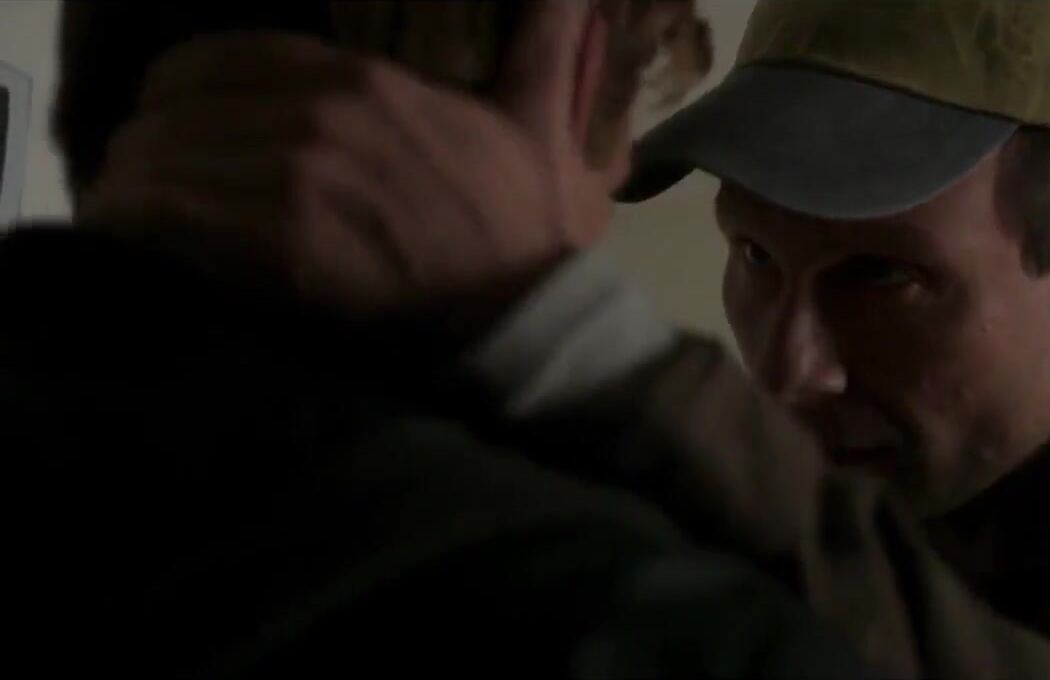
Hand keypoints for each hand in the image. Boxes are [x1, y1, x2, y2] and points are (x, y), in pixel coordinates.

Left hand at [81, 1, 612, 331]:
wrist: (521, 316)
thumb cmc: (524, 227)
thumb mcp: (539, 121)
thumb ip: (538, 44)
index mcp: (362, 81)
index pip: (218, 58)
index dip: (181, 90)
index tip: (180, 124)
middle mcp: (316, 115)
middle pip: (174, 108)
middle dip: (153, 143)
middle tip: (156, 179)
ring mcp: (294, 178)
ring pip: (158, 160)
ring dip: (135, 189)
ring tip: (135, 216)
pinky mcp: (276, 244)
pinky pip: (163, 215)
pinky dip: (134, 225)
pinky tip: (135, 242)